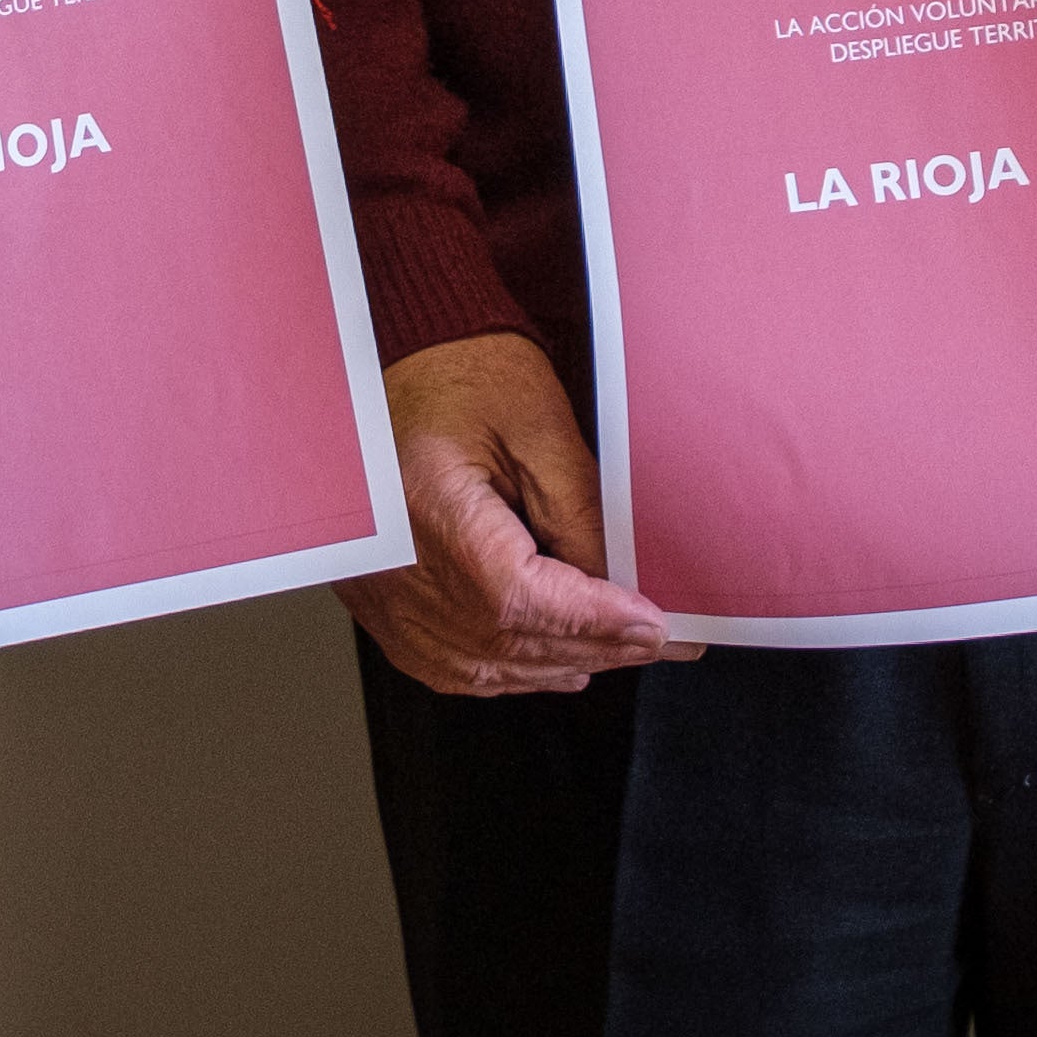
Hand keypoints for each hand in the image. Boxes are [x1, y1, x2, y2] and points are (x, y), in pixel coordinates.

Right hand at [342, 334, 695, 696]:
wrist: (398, 367)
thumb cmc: (464, 376)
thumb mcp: (538, 426)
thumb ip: (579, 511)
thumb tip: (620, 586)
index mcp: (430, 510)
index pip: (519, 597)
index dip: (592, 620)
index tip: (653, 626)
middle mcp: (394, 566)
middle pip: (503, 639)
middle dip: (590, 646)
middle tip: (655, 640)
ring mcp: (381, 593)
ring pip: (478, 665)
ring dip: (555, 665)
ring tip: (617, 650)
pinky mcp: (383, 602)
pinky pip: (446, 663)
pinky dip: (506, 670)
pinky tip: (551, 662)